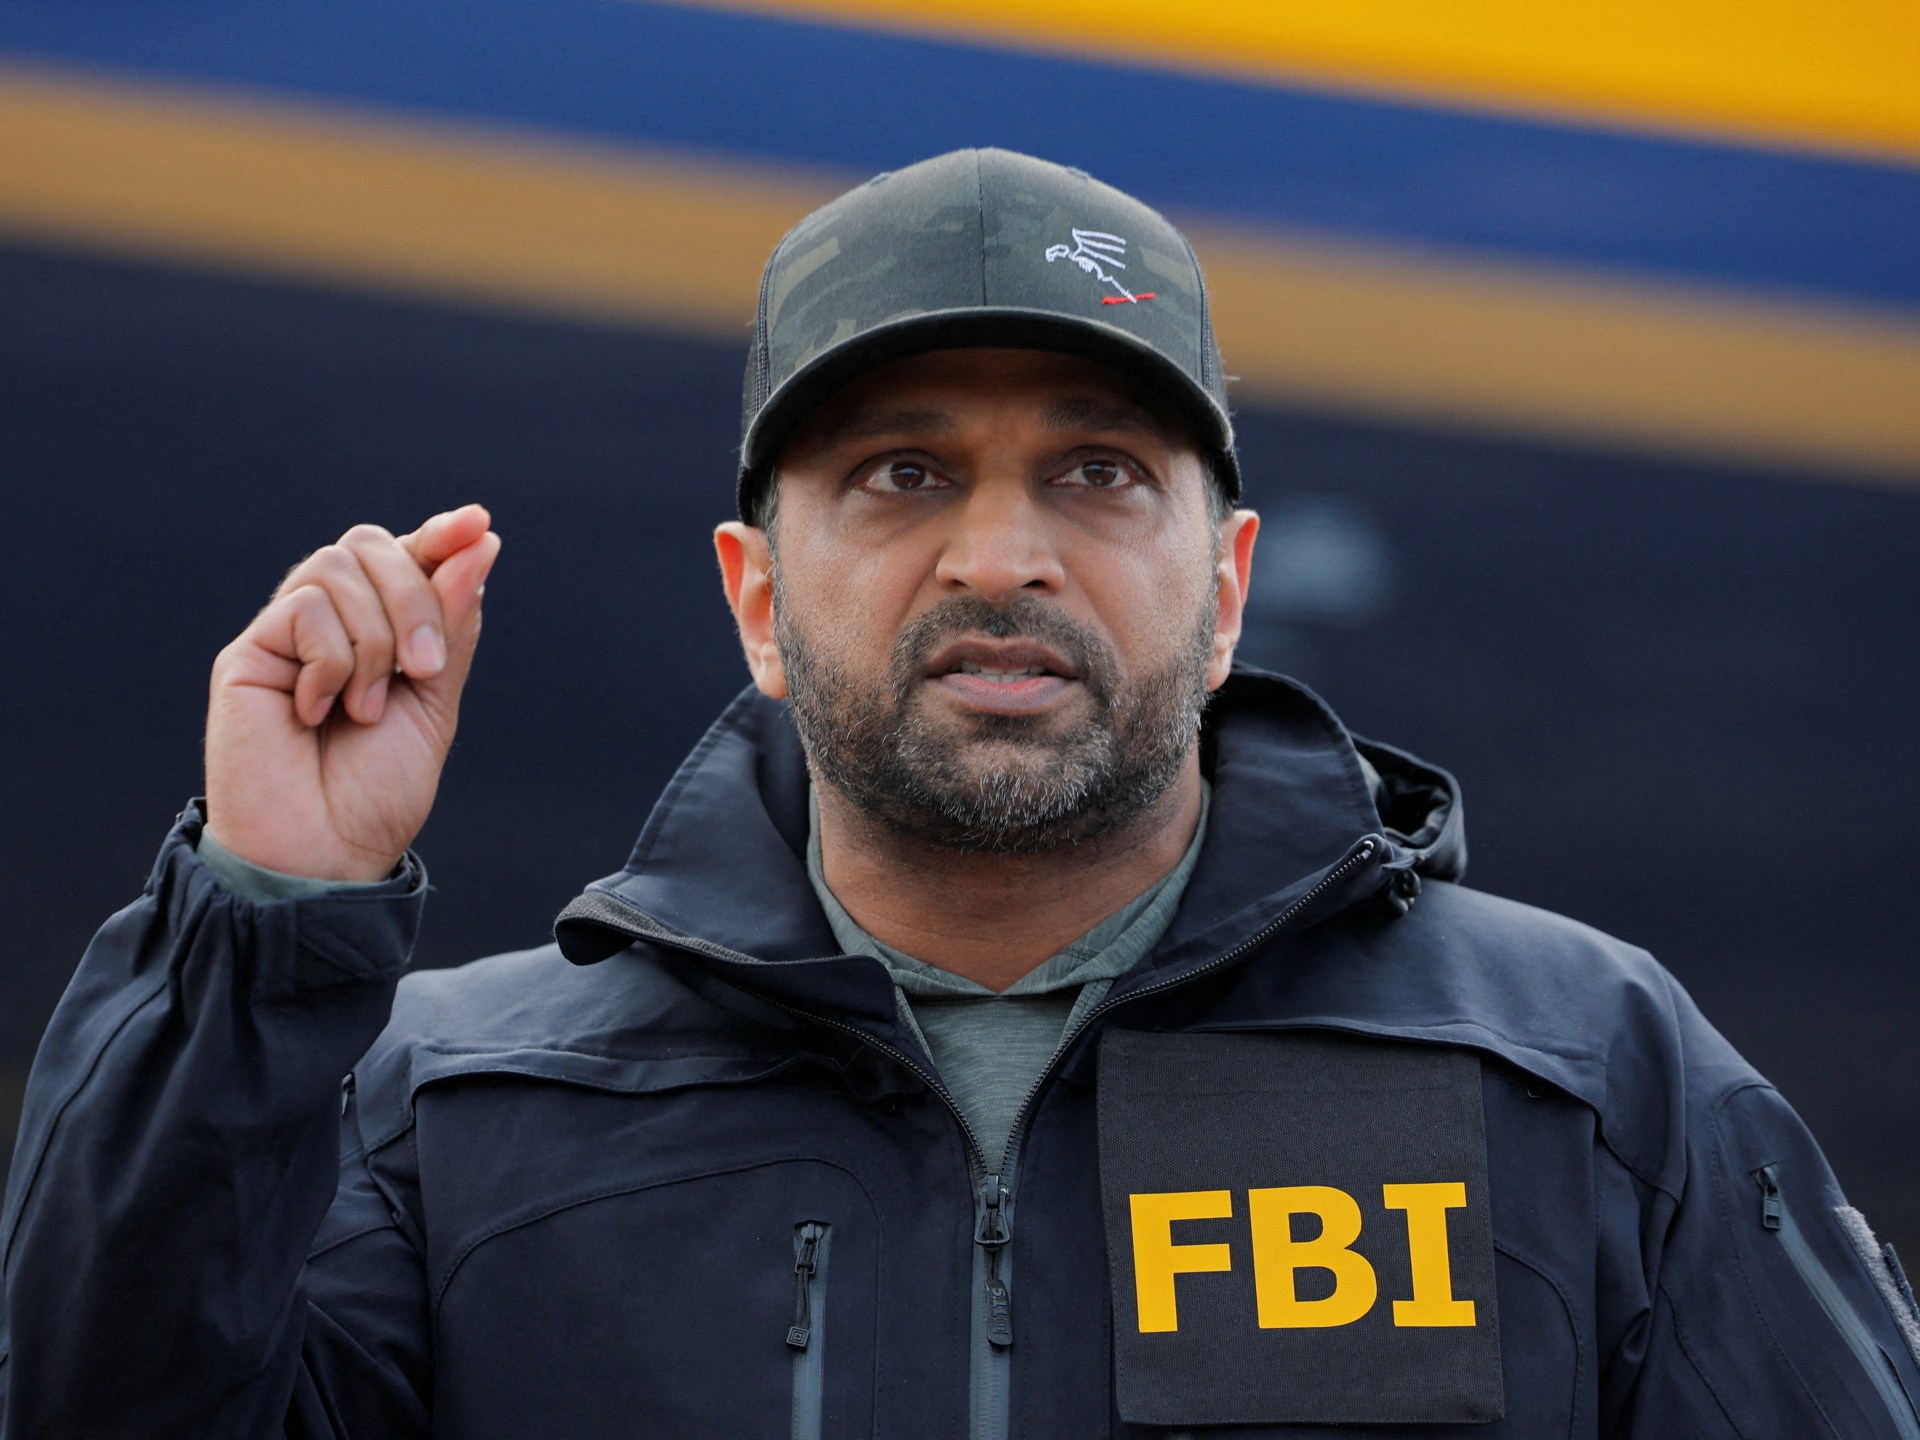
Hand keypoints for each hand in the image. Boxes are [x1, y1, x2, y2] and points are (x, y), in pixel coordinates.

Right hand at [204, 505, 501, 881]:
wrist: (327, 852)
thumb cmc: (376, 789)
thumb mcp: (436, 700)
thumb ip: (453, 624)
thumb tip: (479, 541)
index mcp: (380, 629)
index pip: (406, 555)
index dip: (442, 534)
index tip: (478, 524)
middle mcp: (330, 622)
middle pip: (372, 545)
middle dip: (415, 596)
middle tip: (426, 670)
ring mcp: (286, 634)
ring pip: (338, 566)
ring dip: (376, 638)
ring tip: (369, 708)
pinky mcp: (248, 653)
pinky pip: (305, 607)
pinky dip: (333, 661)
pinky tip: (322, 712)